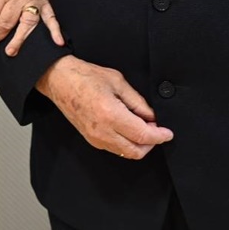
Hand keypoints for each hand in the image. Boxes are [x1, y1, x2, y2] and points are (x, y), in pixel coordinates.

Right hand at [36, 55, 173, 158]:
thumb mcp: (118, 82)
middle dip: (151, 143)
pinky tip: (129, 129)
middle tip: (157, 129)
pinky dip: (127, 143)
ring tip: (143, 127)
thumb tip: (152, 116)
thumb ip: (137, 101)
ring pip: (126, 152)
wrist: (60, 80)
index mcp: (111, 115)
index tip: (168, 133)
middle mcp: (103, 131)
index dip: (159, 136)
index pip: (143, 135)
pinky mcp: (91, 139)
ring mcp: (95, 138)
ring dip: (139, 144)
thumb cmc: (86, 76)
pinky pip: (115, 148)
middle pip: (136, 151)